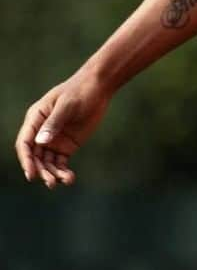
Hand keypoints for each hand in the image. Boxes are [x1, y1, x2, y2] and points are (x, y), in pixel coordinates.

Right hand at [15, 73, 110, 188]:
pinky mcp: (67, 146)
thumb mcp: (68, 105)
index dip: (26, 159)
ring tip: (62, 181)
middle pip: (35, 156)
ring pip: (47, 162)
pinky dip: (63, 171)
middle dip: (41, 170)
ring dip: (52, 174)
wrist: (99, 87)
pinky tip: (69, 178)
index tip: (31, 173)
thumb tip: (41, 142)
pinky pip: (61, 162)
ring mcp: (54, 140)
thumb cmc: (81, 91)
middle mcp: (41, 132)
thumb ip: (54, 122)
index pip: (24, 143)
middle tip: (50, 182)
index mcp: (35, 119)